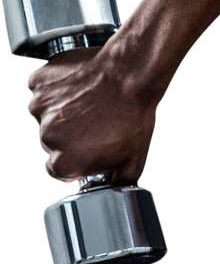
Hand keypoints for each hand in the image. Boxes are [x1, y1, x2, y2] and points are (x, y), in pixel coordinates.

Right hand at [24, 43, 159, 185]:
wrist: (134, 73)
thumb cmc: (135, 115)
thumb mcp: (135, 161)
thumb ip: (114, 185)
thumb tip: (94, 189)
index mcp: (64, 163)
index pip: (57, 169)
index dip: (74, 157)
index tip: (85, 145)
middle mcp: (47, 138)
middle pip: (50, 142)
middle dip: (69, 134)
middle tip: (94, 120)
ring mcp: (40, 108)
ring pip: (44, 114)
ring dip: (60, 109)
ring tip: (88, 101)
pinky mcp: (39, 82)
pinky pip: (40, 88)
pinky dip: (54, 87)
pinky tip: (78, 85)